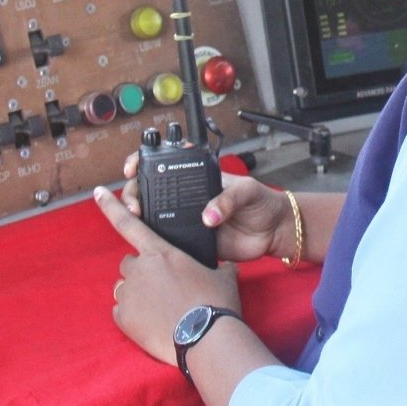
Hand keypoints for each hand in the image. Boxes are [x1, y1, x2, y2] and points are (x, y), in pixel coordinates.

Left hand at [95, 183, 239, 364]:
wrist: (206, 340)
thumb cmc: (216, 304)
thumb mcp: (224, 278)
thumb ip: (219, 267)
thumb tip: (226, 267)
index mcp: (161, 252)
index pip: (129, 224)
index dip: (111, 206)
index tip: (98, 192)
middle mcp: (139, 269)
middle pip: (131, 264)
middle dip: (143, 273)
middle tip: (163, 289)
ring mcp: (129, 294)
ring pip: (126, 288)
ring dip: (139, 295)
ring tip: (161, 309)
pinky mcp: (123, 318)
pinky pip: (122, 313)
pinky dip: (134, 317)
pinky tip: (154, 324)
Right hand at [118, 152, 294, 263]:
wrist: (273, 231)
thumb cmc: (261, 202)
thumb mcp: (247, 191)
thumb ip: (228, 200)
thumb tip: (208, 218)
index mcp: (197, 178)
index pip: (163, 164)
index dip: (141, 164)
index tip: (132, 169)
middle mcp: (187, 197)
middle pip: (150, 191)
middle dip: (134, 194)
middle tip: (135, 204)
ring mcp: (187, 218)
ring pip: (154, 217)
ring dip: (140, 218)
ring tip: (136, 220)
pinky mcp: (193, 240)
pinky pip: (170, 241)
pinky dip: (158, 241)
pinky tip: (149, 240)